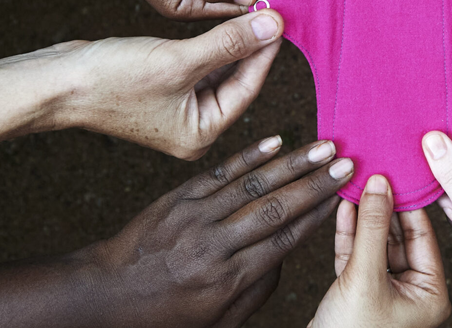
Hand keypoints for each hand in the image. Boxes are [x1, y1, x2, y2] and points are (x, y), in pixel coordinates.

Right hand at [51, 10, 285, 159]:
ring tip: (252, 12)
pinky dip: (210, 47)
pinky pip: (198, 67)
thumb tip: (272, 25)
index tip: (280, 17)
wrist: (55, 82)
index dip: (265, 50)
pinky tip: (223, 24)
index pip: (247, 88)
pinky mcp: (162, 92)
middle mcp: (192, 128)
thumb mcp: (179, 60)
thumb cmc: (112, 80)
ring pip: (218, 72)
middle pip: (236, 81)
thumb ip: (229, 43)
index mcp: (201, 135)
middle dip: (251, 46)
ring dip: (232, 43)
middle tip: (271, 10)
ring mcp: (177, 112)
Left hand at [88, 137, 355, 326]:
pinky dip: (250, 155)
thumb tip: (286, 254)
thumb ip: (258, 289)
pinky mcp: (179, 197)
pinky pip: (221, 172)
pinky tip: (277, 142)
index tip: (344, 196)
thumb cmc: (166, 312)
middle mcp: (215, 245)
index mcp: (229, 278)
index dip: (318, 215)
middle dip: (315, 184)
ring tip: (324, 147)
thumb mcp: (218, 319)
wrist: (105, 294)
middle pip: (276, 208)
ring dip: (292, 163)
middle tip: (347, 165)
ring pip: (253, 184)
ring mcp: (195, 217)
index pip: (284, 239)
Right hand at [310, 175, 449, 327]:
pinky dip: (351, 231)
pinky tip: (344, 205)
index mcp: (431, 294)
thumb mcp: (364, 277)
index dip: (409, 201)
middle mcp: (413, 293)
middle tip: (374, 170)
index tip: (399, 171)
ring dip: (365, 214)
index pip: (424, 235)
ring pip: (377, 242)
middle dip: (384, 205)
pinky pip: (359, 254)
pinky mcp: (360, 292)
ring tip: (357, 181)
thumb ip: (372, 229)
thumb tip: (380, 185)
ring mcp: (386, 292)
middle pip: (400, 236)